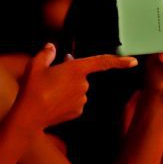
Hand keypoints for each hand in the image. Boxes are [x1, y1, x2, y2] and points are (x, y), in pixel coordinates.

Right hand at [18, 43, 137, 128]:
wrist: (29, 116)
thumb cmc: (32, 89)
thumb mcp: (35, 66)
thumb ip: (46, 54)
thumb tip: (51, 48)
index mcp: (76, 69)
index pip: (102, 62)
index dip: (119, 61)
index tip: (133, 61)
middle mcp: (83, 84)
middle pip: (81, 76)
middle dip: (70, 75)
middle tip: (52, 77)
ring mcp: (82, 99)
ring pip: (78, 89)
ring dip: (67, 88)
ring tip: (49, 92)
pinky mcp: (78, 111)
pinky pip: (75, 102)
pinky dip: (66, 101)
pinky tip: (53, 102)